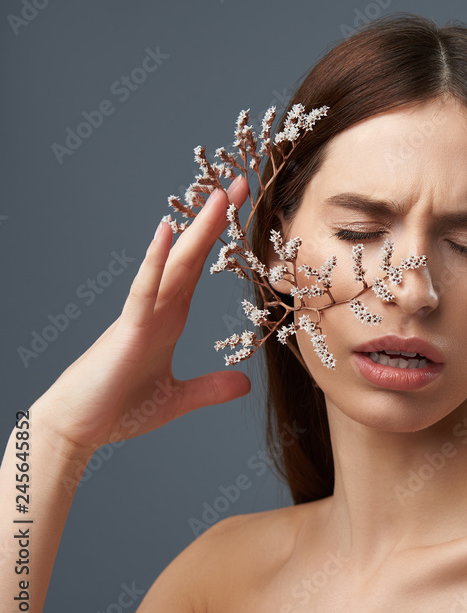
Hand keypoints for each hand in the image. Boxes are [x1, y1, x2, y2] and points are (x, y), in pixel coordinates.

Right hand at [32, 177, 252, 461]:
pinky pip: (144, 291)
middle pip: (191, 255)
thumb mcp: (176, 399)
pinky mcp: (127, 331)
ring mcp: (141, 315)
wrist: (77, 430)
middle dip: (215, 220)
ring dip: (195, 231)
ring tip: (218, 196)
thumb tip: (243, 384)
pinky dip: (155, 263)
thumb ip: (209, 388)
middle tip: (239, 182)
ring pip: (172, 264)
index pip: (198, 269)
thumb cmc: (118, 410)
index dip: (220, 239)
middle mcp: (157, 308)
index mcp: (169, 318)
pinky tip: (166, 235)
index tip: (241, 208)